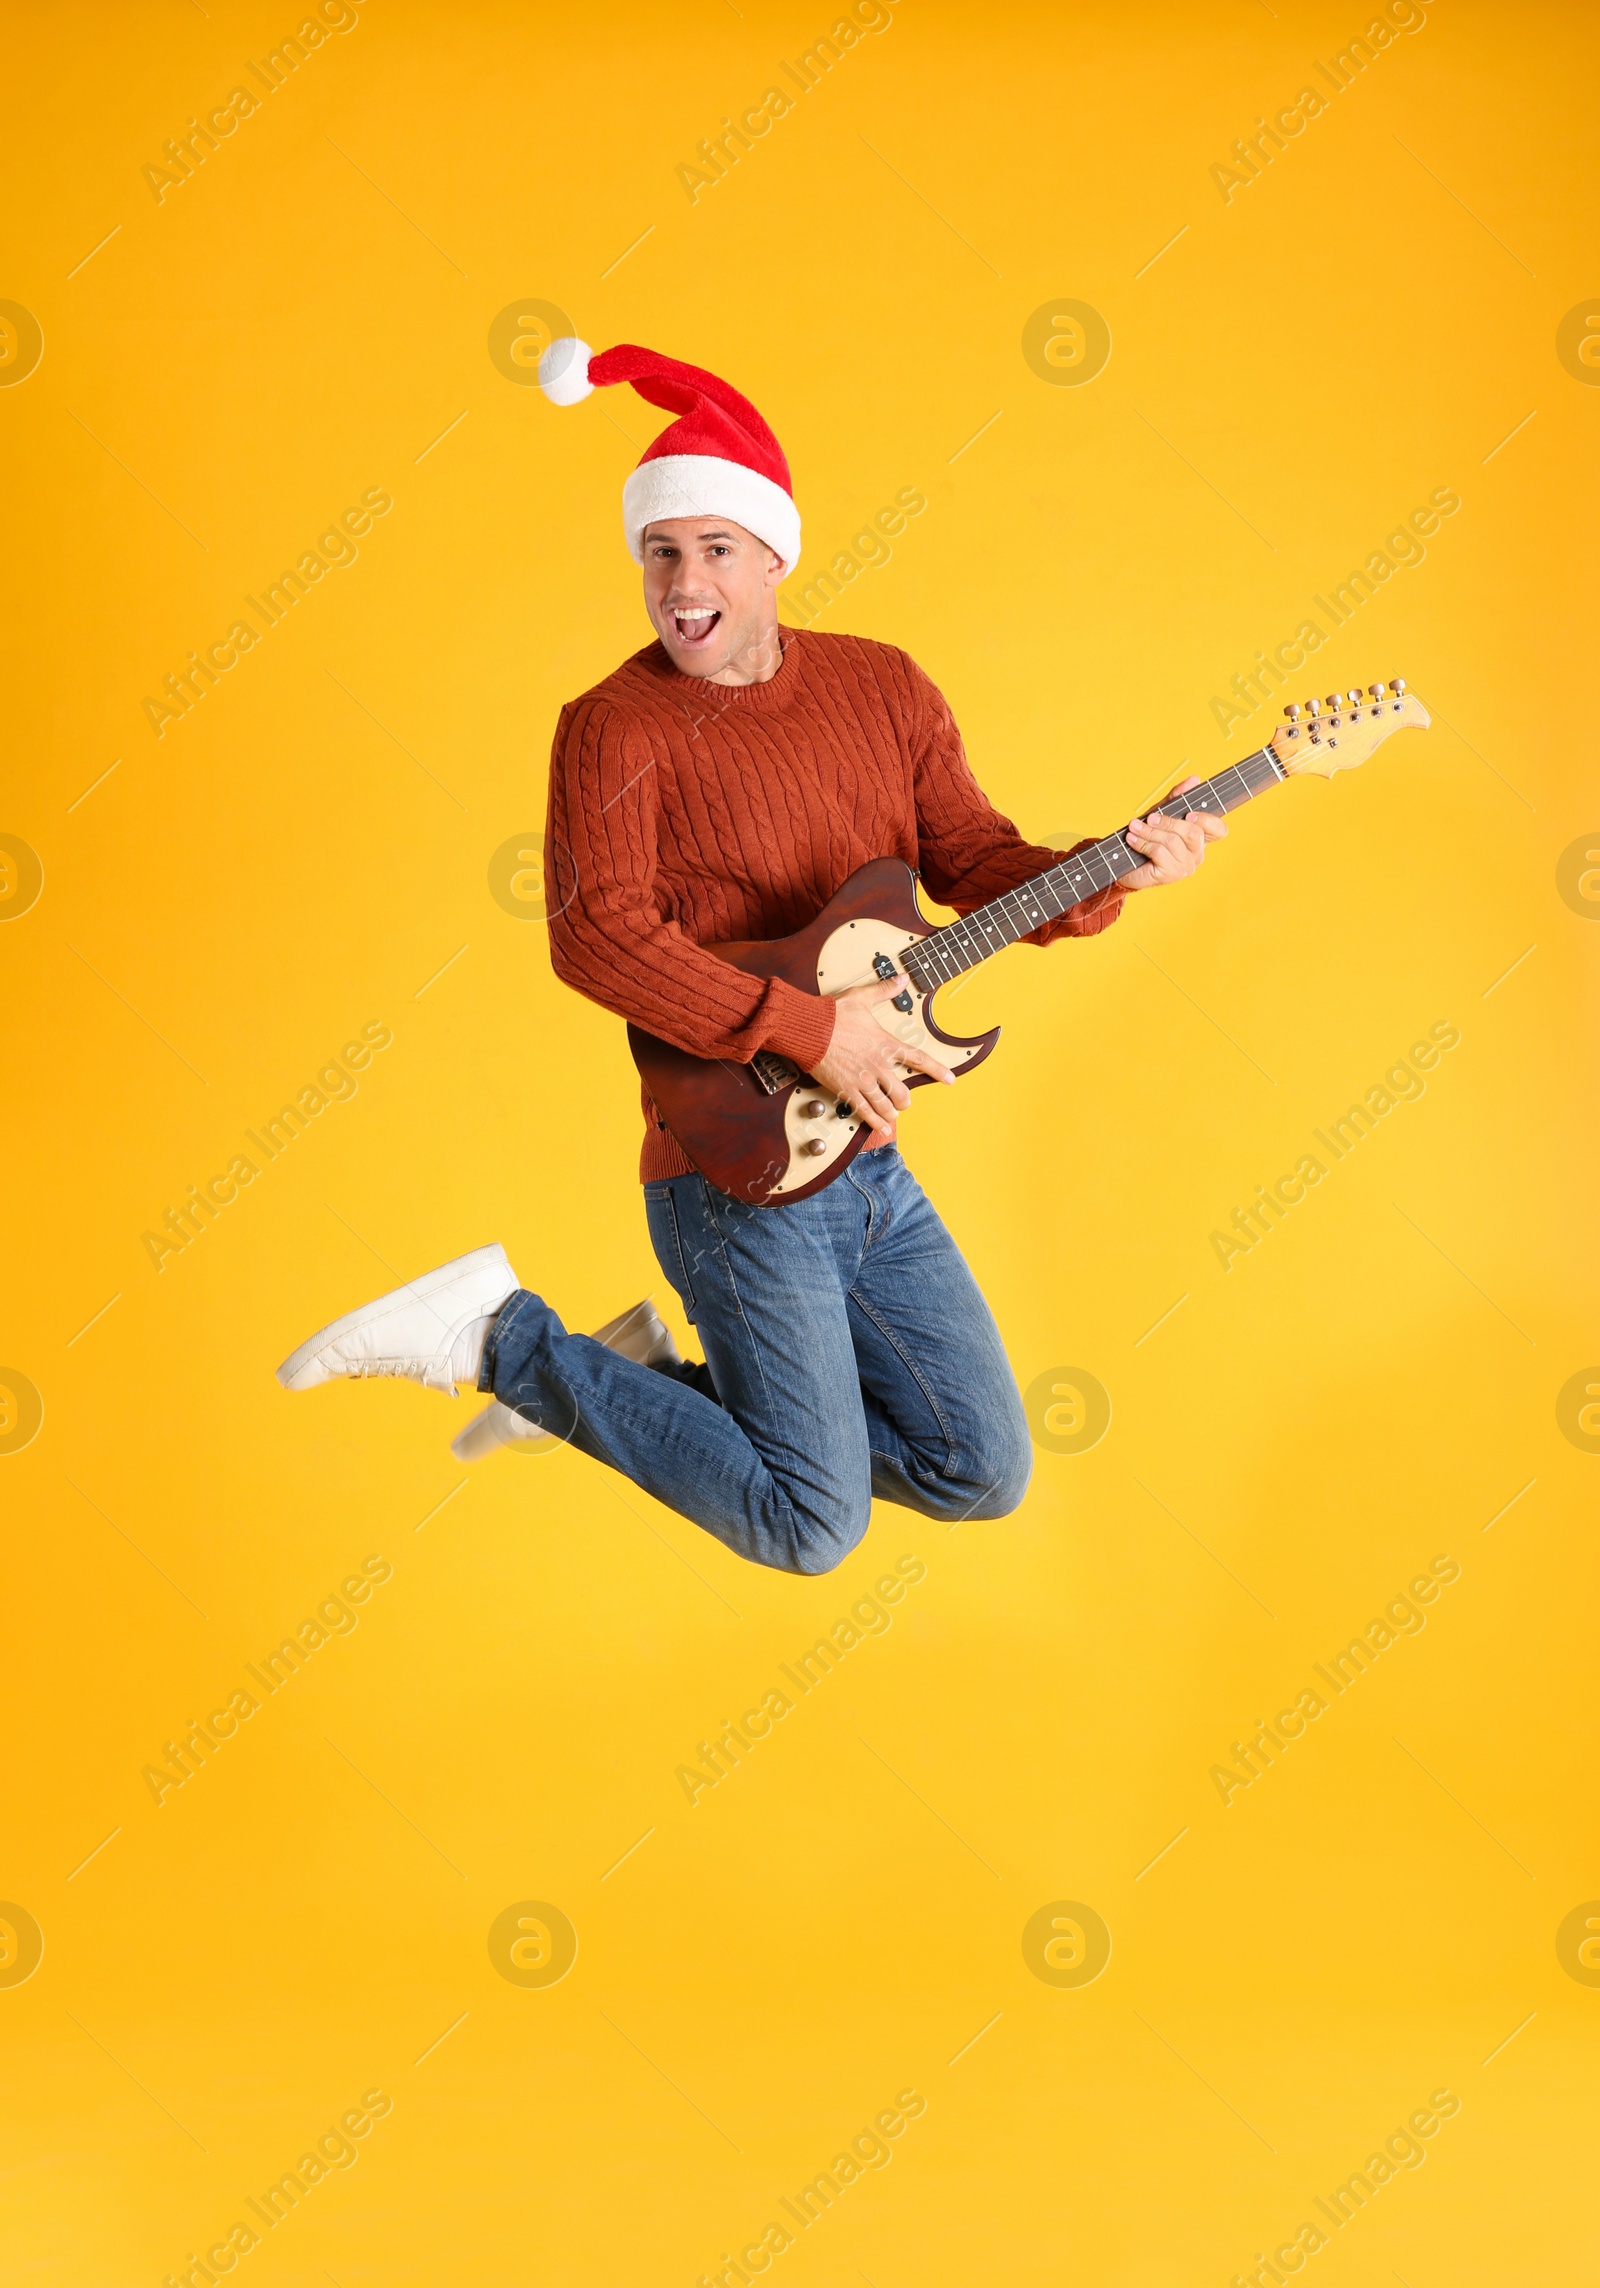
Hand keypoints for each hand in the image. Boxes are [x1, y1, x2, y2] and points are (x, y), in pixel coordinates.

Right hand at [810, 970, 953, 1144]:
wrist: (807, 1029)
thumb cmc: (831, 1014)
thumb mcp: (861, 997)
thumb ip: (884, 990)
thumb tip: (901, 978)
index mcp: (884, 1044)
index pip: (918, 1059)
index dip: (937, 1070)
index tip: (950, 1079)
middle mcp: (877, 1065)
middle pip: (902, 1091)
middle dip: (905, 1100)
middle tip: (905, 1102)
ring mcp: (863, 1080)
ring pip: (885, 1105)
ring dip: (891, 1113)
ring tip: (892, 1116)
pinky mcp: (846, 1090)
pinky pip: (864, 1111)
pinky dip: (874, 1122)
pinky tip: (881, 1129)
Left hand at [1121, 775, 1227, 889]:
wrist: (1126, 863)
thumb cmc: (1148, 837)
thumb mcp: (1162, 812)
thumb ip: (1177, 797)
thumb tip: (1194, 779)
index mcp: (1201, 837)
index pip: (1219, 830)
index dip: (1208, 821)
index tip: (1189, 813)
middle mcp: (1197, 853)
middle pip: (1193, 833)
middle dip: (1168, 822)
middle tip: (1150, 818)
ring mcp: (1186, 866)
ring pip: (1173, 841)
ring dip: (1149, 832)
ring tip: (1134, 827)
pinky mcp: (1170, 874)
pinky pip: (1159, 852)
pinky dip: (1143, 843)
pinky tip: (1132, 839)